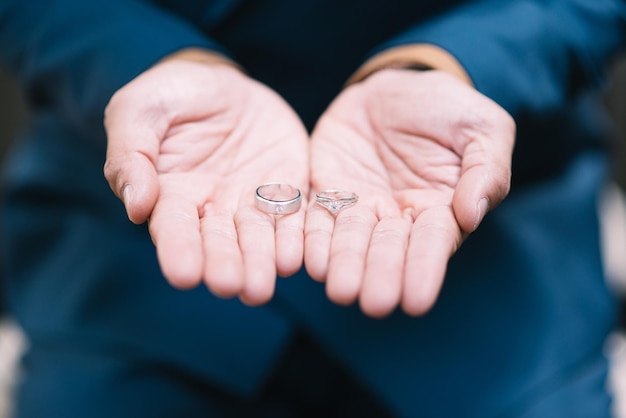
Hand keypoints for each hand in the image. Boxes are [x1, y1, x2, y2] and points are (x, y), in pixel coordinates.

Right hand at [104, 57, 308, 305]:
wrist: (222, 84)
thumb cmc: (171, 95)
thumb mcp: (140, 109)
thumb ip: (132, 152)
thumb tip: (136, 206)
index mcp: (171, 194)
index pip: (174, 229)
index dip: (179, 251)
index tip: (184, 275)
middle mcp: (213, 208)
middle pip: (219, 243)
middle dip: (224, 266)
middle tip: (230, 287)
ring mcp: (251, 202)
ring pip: (257, 238)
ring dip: (260, 263)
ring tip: (261, 288)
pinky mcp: (286, 190)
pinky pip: (293, 216)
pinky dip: (295, 238)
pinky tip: (296, 258)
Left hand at [305, 69, 514, 317]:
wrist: (398, 86)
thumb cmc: (449, 108)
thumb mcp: (482, 127)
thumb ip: (485, 169)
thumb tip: (472, 214)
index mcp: (440, 208)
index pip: (432, 243)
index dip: (424, 270)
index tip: (417, 301)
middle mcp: (397, 216)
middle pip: (387, 250)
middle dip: (380, 276)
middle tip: (372, 303)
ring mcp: (360, 204)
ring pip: (350, 240)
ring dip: (344, 265)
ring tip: (338, 290)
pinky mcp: (328, 189)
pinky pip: (318, 214)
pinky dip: (313, 237)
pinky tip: (308, 260)